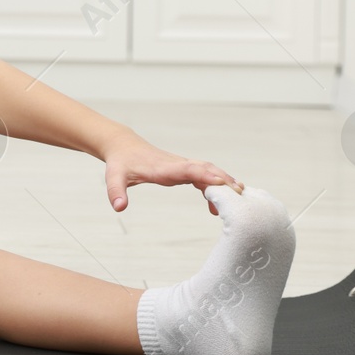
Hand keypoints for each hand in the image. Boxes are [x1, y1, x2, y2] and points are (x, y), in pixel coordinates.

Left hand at [101, 132, 242, 215]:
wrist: (124, 147)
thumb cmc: (120, 163)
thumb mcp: (114, 177)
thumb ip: (115, 192)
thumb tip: (119, 208)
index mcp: (164, 167)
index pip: (188, 169)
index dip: (205, 175)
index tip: (222, 182)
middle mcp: (177, 164)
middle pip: (206, 169)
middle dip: (224, 180)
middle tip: (241, 194)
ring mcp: (183, 166)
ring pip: (209, 172)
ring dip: (225, 183)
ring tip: (241, 199)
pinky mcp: (184, 170)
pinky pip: (205, 177)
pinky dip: (216, 187)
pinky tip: (219, 206)